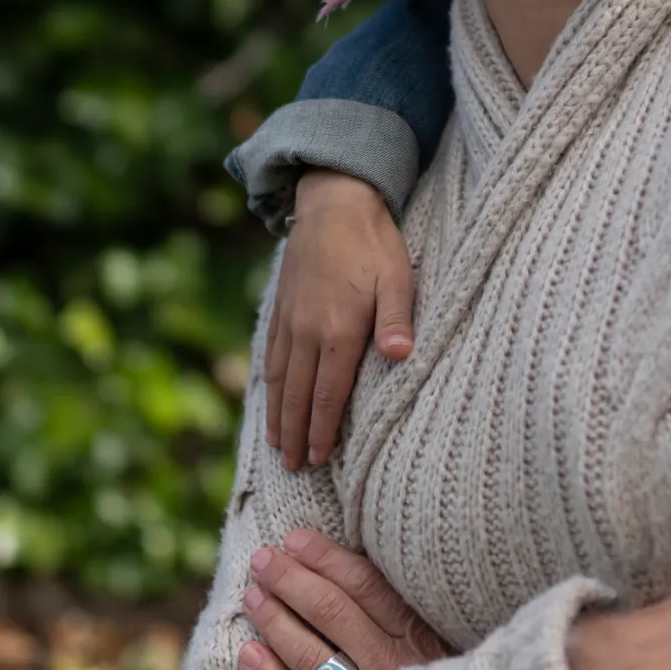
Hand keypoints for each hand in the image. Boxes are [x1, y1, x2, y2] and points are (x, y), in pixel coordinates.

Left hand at [235, 527, 451, 669]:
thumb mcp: (438, 635)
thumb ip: (401, 605)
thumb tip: (344, 564)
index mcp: (418, 634)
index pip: (364, 585)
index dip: (325, 558)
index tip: (294, 539)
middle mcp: (391, 665)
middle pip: (331, 612)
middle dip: (291, 580)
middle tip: (263, 559)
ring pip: (309, 653)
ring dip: (275, 619)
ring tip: (254, 595)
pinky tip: (251, 652)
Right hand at [263, 170, 416, 468]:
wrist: (333, 202)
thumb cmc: (374, 243)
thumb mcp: (398, 278)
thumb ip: (397, 320)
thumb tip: (401, 357)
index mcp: (339, 330)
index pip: (329, 393)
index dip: (323, 429)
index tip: (321, 458)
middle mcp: (308, 331)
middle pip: (299, 395)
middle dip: (297, 434)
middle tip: (295, 468)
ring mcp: (290, 320)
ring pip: (280, 379)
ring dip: (278, 416)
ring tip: (278, 447)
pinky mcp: (281, 307)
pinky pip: (271, 355)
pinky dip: (268, 384)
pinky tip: (270, 399)